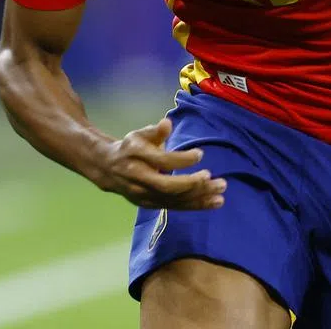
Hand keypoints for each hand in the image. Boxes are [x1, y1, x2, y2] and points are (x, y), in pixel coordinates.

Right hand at [95, 118, 225, 209]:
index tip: (200, 154)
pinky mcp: (152, 205)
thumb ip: (155, 131)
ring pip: (174, 200)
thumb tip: (167, 123)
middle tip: (218, 180)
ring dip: (200, 197)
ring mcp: (145, 195)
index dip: (182, 159)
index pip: (161, 161)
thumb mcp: (139, 135)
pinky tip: (215, 201)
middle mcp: (139, 180)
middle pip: (168, 187)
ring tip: (221, 192)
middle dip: (194, 185)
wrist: (108, 170)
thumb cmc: (131, 148)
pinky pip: (176, 206)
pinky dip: (196, 205)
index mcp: (136, 157)